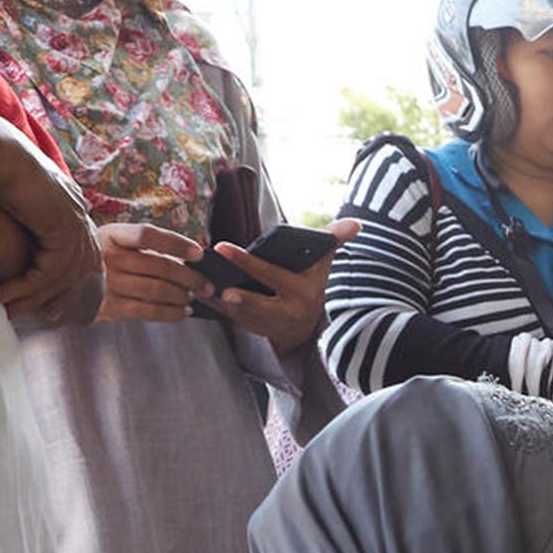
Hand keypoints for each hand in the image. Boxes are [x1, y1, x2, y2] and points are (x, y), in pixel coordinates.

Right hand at [0, 140, 102, 326]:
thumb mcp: (12, 193)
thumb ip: (22, 212)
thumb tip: (12, 226)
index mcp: (70, 202)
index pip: (79, 248)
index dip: (67, 275)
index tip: (55, 294)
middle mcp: (77, 212)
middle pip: (79, 267)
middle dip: (62, 294)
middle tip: (46, 316)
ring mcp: (73, 222)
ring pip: (62, 275)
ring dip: (35, 295)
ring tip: (11, 309)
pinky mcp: (60, 230)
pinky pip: (49, 271)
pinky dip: (28, 287)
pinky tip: (5, 295)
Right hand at [94, 222, 210, 324]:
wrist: (63, 279)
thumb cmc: (102, 257)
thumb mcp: (116, 241)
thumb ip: (147, 247)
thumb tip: (192, 259)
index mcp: (112, 235)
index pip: (148, 235)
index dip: (177, 243)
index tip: (199, 253)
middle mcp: (108, 257)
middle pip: (160, 266)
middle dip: (191, 278)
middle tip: (206, 285)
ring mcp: (107, 283)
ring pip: (157, 290)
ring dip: (182, 296)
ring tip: (193, 297)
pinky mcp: (108, 307)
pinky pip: (148, 311)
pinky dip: (171, 313)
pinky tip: (182, 312)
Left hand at [205, 222, 356, 353]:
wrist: (306, 327)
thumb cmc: (310, 284)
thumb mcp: (323, 264)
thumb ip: (333, 241)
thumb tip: (356, 223)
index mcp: (302, 292)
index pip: (272, 275)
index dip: (247, 262)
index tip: (222, 248)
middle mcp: (287, 311)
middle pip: (259, 305)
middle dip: (240, 298)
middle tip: (219, 288)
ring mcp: (267, 324)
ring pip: (240, 314)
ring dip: (217, 302)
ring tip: (196, 285)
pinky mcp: (251, 330)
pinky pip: (229, 319)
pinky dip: (212, 307)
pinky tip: (195, 294)